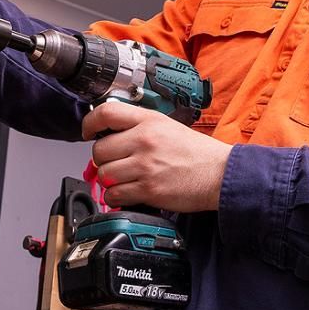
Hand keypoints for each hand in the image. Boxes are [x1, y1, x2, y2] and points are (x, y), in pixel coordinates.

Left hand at [82, 102, 230, 213]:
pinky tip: (128, 191)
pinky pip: (114, 195)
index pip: (106, 113)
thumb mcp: (167, 126)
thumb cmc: (196, 152)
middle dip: (103, 158)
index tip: (88, 131)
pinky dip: (116, 196)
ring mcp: (145, 166)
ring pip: (105, 174)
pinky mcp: (148, 189)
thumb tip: (110, 132)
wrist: (219, 174)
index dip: (90, 123)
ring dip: (110, 179)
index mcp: (148, 121)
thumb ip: (139, 126)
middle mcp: (144, 141)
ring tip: (124, 178)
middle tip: (115, 162)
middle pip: (99, 149)